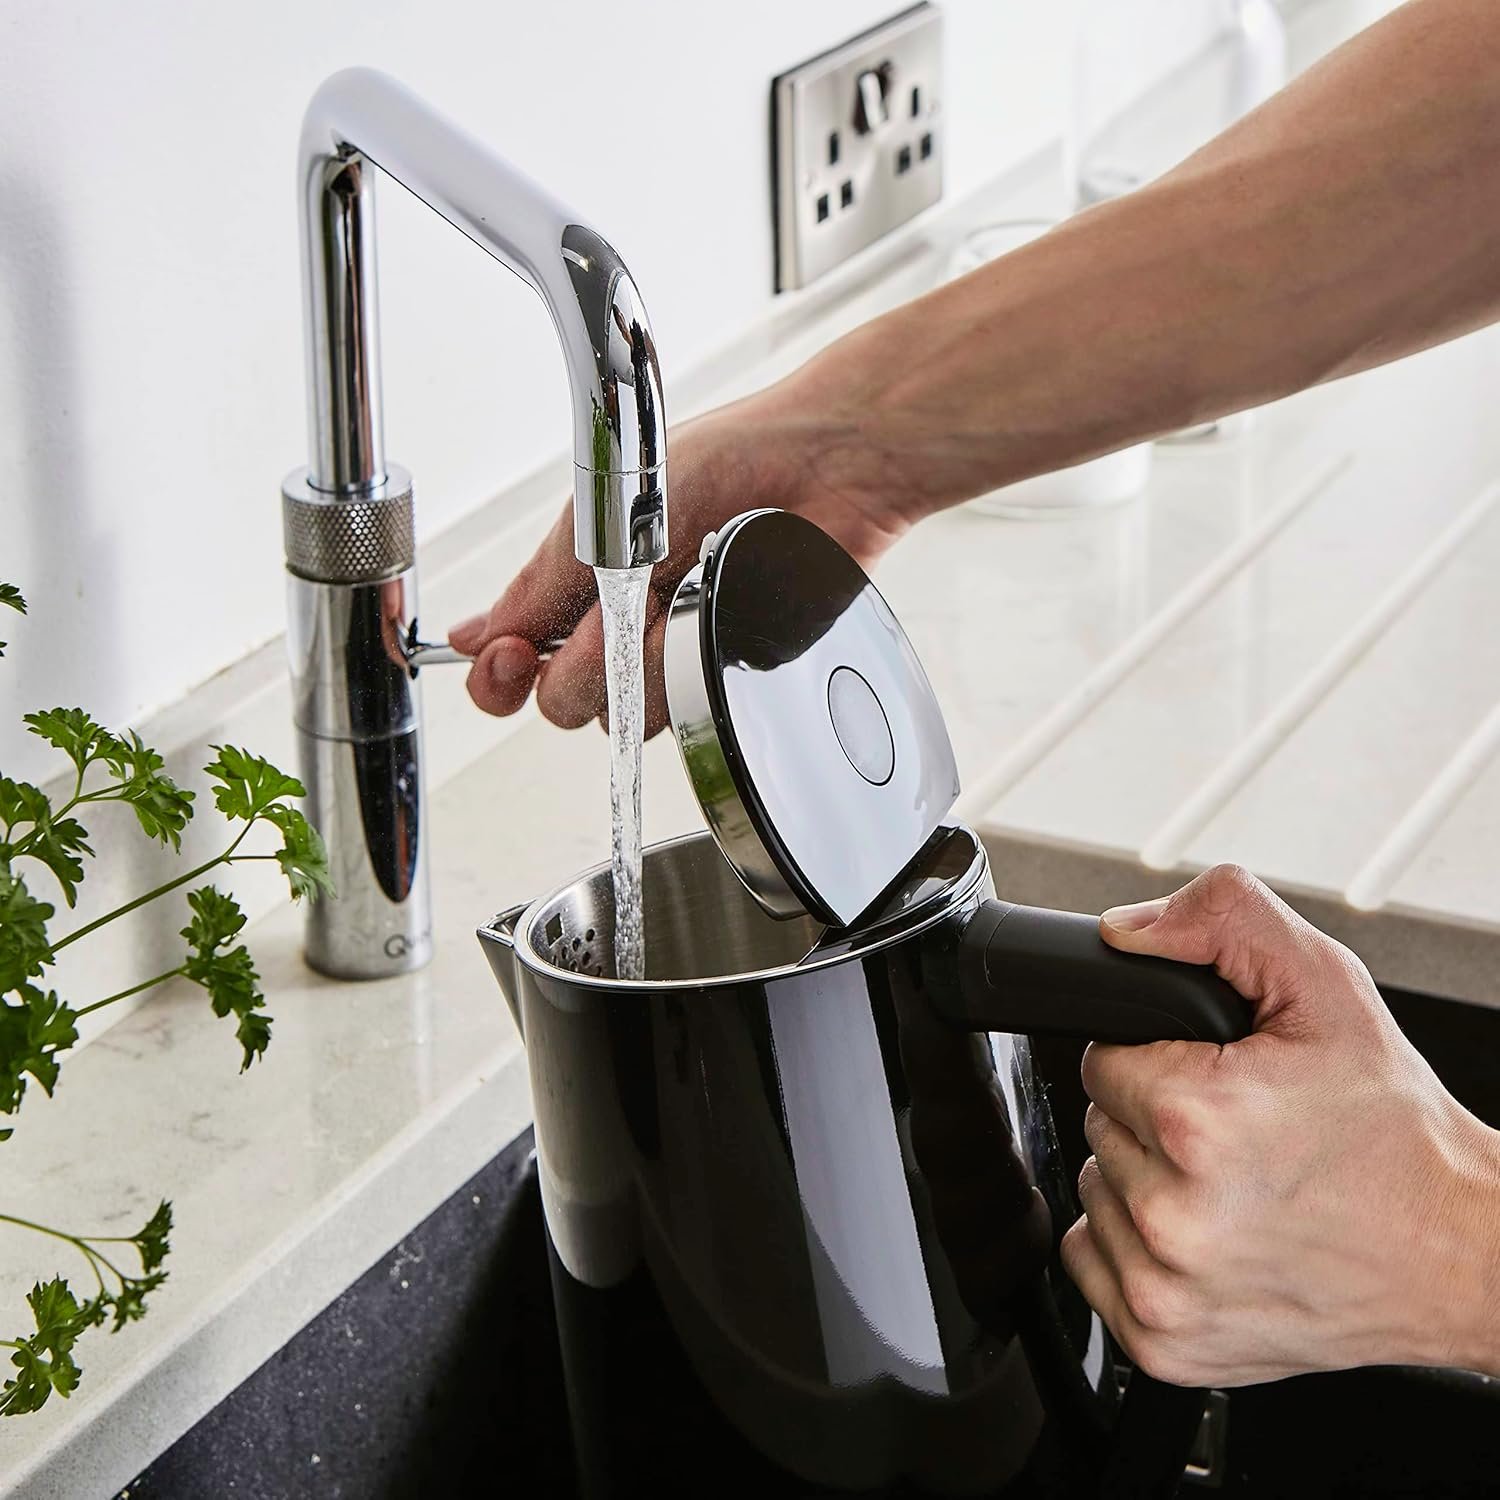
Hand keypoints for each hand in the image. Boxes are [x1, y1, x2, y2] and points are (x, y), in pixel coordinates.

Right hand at [449, 373, 916, 735]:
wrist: (823, 465)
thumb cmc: (728, 462)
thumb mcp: (606, 516)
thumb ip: (541, 584)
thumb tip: (472, 635)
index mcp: (583, 586)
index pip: (514, 662)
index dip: (499, 675)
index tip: (510, 657)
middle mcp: (623, 628)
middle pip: (564, 702)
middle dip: (579, 668)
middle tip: (615, 619)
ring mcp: (675, 651)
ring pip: (627, 714)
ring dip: (644, 663)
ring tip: (680, 596)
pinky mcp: (727, 668)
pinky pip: (688, 705)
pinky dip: (691, 664)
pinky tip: (713, 612)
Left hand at [1060, 864, 1499, 1386]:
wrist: (1458, 1253)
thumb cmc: (1394, 1131)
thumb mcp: (1323, 985)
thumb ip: (1218, 920)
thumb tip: (1122, 933)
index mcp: (1194, 1123)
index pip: (1100, 1058)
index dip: (1158, 1058)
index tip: (1215, 1079)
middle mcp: (1171, 1217)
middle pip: (1098, 1124)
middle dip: (1154, 1117)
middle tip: (1238, 1133)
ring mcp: (1162, 1292)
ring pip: (1096, 1188)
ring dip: (1145, 1179)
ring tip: (1232, 1184)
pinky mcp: (1161, 1345)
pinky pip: (1090, 1259)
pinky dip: (1134, 1243)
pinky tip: (1207, 1232)